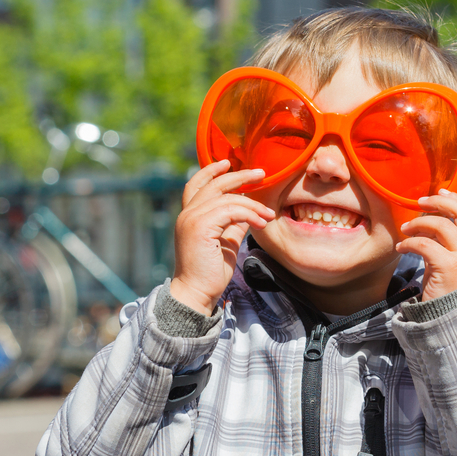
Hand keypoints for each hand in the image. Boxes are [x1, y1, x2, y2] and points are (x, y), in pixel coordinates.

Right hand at [171, 161, 275, 314]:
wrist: (197, 293)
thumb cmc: (210, 272)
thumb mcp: (225, 242)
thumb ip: (233, 225)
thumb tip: (250, 213)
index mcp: (189, 216)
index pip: (196, 183)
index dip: (212, 170)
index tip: (229, 162)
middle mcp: (187, 214)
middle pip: (214, 184)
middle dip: (240, 176)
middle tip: (261, 174)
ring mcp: (191, 219)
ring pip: (227, 198)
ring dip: (253, 204)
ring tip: (269, 214)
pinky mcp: (200, 227)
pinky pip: (230, 210)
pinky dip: (249, 214)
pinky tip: (261, 222)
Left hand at [394, 189, 456, 301]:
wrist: (448, 324)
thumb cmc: (446, 295)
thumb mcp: (452, 265)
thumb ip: (448, 245)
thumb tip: (432, 220)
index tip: (440, 192)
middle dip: (440, 202)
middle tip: (421, 201)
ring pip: (443, 225)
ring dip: (419, 223)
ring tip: (405, 228)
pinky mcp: (449, 268)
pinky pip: (426, 244)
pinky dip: (410, 242)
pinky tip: (401, 248)